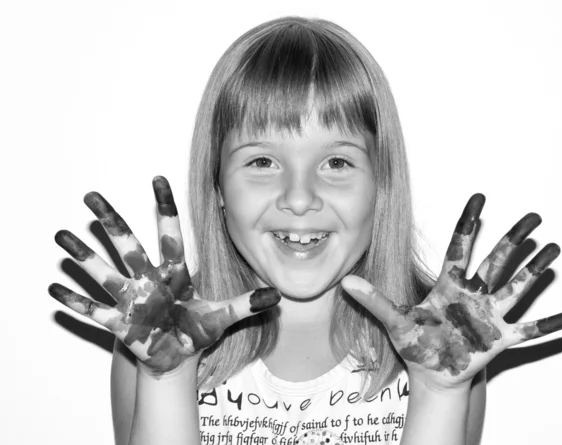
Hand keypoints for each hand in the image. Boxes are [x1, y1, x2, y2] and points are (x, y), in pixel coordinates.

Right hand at [49, 176, 279, 373]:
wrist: (176, 356)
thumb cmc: (195, 331)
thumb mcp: (222, 316)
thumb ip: (246, 304)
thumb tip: (276, 295)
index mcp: (173, 272)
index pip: (170, 233)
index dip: (165, 207)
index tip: (158, 177)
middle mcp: (148, 280)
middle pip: (127, 244)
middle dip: (110, 220)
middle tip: (90, 195)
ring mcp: (131, 300)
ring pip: (104, 273)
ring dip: (83, 256)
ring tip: (61, 237)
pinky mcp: (119, 324)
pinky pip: (94, 312)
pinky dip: (75, 302)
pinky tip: (54, 289)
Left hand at [342, 194, 561, 388]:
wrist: (432, 374)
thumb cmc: (417, 344)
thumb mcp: (395, 321)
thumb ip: (374, 301)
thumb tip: (345, 282)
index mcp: (449, 287)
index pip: (460, 247)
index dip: (468, 223)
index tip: (479, 197)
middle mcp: (473, 296)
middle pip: (496, 262)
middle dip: (514, 240)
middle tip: (533, 217)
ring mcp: (489, 316)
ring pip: (516, 288)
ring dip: (535, 271)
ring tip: (554, 250)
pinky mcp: (500, 340)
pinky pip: (529, 331)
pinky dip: (548, 326)